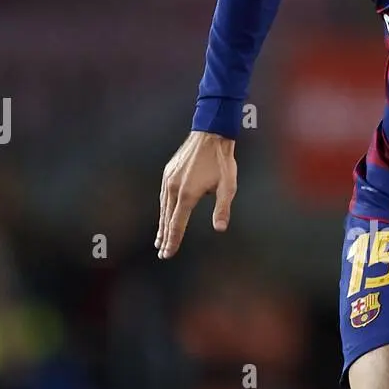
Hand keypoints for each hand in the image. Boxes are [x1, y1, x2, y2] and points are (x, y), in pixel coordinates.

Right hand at [156, 131, 236, 258]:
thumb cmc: (222, 161)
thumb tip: (220, 228)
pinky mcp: (168, 173)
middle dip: (164, 237)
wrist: (210, 135)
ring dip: (162, 225)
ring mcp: (169, 179)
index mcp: (187, 194)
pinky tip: (165, 215)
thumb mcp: (228, 186)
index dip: (172, 241)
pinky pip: (163, 196)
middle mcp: (173, 188)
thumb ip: (222, 208)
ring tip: (160, 239)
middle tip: (162, 252)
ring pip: (163, 208)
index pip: (177, 225)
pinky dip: (163, 210)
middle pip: (167, 219)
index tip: (167, 254)